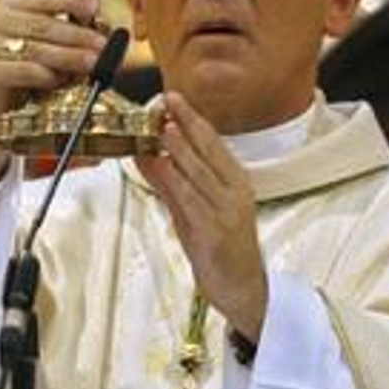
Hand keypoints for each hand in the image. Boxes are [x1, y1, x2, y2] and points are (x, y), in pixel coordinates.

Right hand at [0, 0, 102, 190]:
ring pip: (35, 48)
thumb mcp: (53, 49)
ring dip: (68, 56)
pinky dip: (44, 75)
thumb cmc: (30, 76)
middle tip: (101, 46)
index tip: (94, 8)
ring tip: (92, 64)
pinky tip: (59, 80)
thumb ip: (72, 35)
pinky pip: (21, 70)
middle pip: (43, 25)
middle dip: (77, 36)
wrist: (1, 112)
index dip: (72, 1)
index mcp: (11, 7)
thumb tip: (105, 30)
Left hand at [133, 92, 267, 340]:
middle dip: (187, 123)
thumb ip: (170, 183)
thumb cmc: (219, 248)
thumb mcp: (191, 210)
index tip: (174, 98)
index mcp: (235, 182)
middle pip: (210, 151)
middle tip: (168, 100)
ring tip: (164, 126)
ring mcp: (227, 211)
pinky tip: (162, 166)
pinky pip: (192, 200)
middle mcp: (234, 192)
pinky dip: (175, 180)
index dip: (193, 119)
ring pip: (200, 172)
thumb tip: (145, 155)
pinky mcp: (216, 230)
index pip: (214, 143)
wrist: (242, 289)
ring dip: (181, 148)